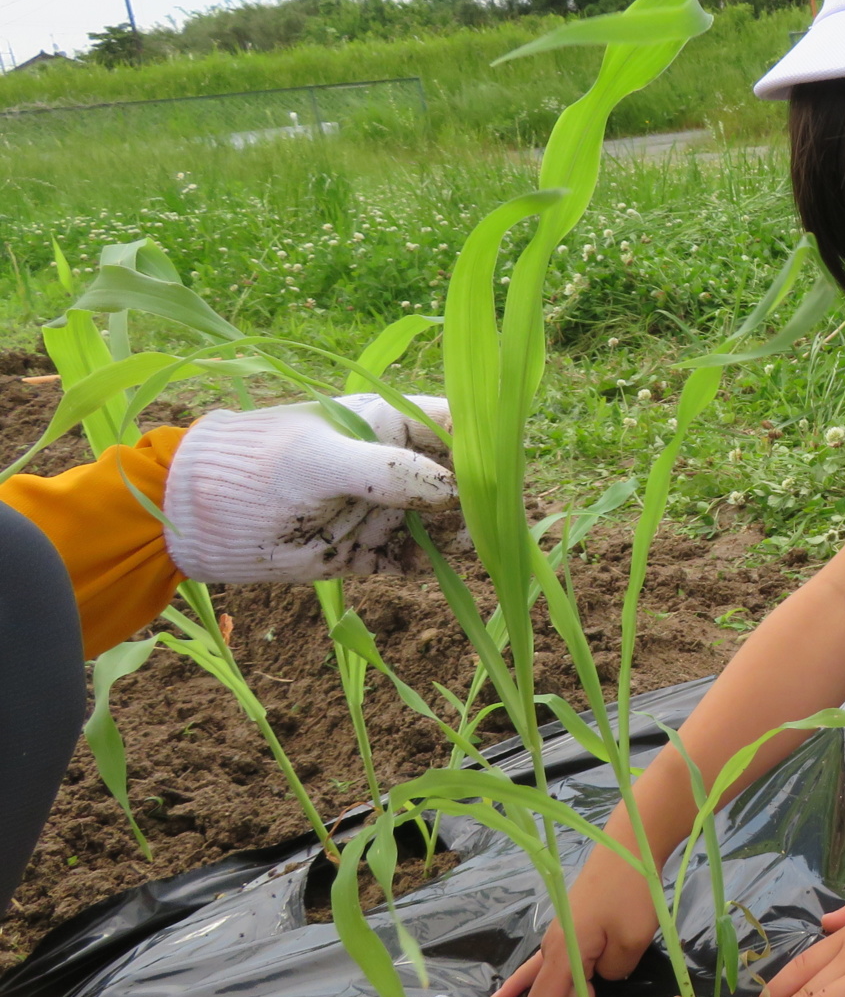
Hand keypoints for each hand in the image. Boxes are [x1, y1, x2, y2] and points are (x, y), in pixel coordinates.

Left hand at [164, 394, 456, 582]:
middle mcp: (386, 468)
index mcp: (384, 426)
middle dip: (473, 506)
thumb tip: (455, 491)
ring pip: (435, 526)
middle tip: (481, 530)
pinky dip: (418, 568)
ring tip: (455, 553)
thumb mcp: (321, 462)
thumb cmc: (255, 470)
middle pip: (453, 484)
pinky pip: (404, 561)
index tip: (499, 478)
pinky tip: (417, 570)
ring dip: (451, 541)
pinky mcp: (359, 551)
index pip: (452, 428)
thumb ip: (388, 471)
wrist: (193, 518)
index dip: (482, 449)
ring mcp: (375, 510)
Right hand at [490, 846, 658, 996]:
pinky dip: (531, 980)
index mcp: (563, 954)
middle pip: (551, 995)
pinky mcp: (570, 926)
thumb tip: (604, 977)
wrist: (629, 845)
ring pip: (544, 979)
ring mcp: (558, 934)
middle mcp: (552, 947)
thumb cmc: (631, 892)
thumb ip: (613, 972)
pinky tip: (510, 992)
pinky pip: (548, 963)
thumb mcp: (631, 941)